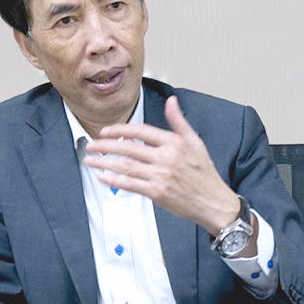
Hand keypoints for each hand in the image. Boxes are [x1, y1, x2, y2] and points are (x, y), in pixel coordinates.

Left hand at [82, 95, 239, 234]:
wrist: (213, 201)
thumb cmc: (204, 173)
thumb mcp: (195, 142)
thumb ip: (179, 121)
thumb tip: (172, 102)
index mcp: (174, 143)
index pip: (141, 131)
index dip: (120, 129)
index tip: (106, 131)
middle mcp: (166, 158)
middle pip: (128, 148)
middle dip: (105, 145)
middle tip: (91, 144)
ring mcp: (160, 176)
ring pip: (125, 166)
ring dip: (104, 162)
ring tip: (90, 160)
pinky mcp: (157, 192)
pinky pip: (130, 184)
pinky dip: (113, 180)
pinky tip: (103, 176)